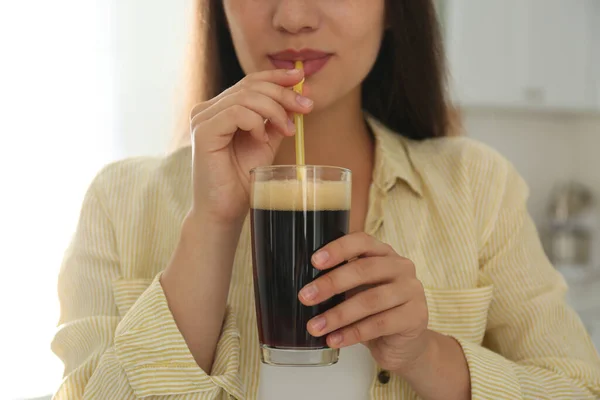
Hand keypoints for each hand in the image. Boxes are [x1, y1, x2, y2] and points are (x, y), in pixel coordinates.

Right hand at [189, 68, 312, 223]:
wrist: (225, 210)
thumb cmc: (242, 180)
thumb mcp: (266, 143)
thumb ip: (277, 119)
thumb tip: (299, 95)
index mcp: (221, 108)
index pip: (250, 81)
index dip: (277, 76)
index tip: (301, 79)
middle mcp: (208, 109)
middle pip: (250, 85)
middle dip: (283, 93)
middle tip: (306, 106)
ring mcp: (203, 119)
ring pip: (246, 97)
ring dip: (274, 110)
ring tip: (287, 131)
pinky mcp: (203, 132)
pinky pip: (236, 112)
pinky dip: (256, 122)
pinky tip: (262, 139)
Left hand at [298, 232, 430, 373]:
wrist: (405, 344)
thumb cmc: (375, 312)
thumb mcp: (358, 291)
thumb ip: (340, 282)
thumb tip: (306, 287)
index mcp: (384, 253)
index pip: (362, 242)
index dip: (338, 249)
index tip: (314, 261)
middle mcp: (401, 267)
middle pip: (364, 270)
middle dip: (331, 283)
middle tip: (305, 297)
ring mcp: (412, 291)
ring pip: (370, 300)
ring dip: (338, 315)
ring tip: (315, 327)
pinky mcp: (416, 316)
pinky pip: (380, 324)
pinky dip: (353, 333)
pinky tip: (334, 340)